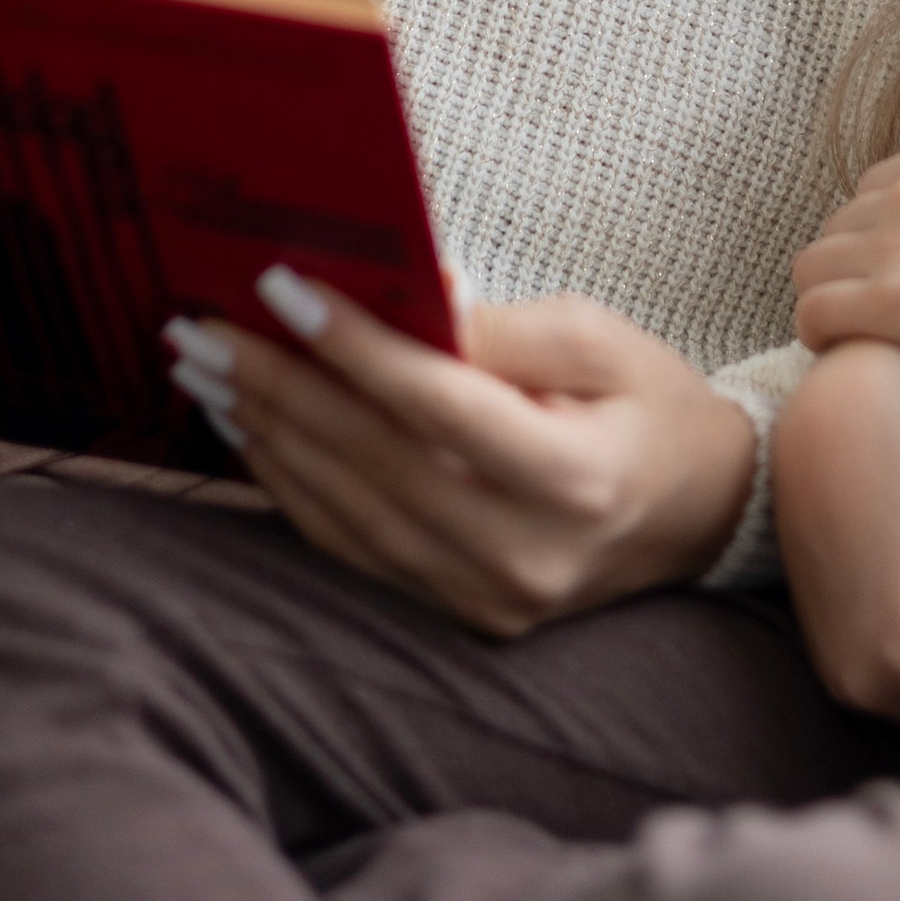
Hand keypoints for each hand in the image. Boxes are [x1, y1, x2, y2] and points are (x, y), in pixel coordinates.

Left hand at [169, 280, 759, 636]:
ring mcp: (487, 596)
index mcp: (574, 478)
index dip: (354, 345)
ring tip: (204, 371)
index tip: (278, 287)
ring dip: (266, 435)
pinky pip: (354, 547)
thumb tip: (410, 294)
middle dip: (278, 387)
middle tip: (201, 329)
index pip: (439, 406)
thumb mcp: (598, 338)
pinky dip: (293, 486)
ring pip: (349, 510)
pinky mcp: (459, 613)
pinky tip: (252, 431)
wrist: (698, 511)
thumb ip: (501, 328)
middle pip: (375, 460)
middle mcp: (525, 554)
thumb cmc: (646, 403)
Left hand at [791, 126, 899, 365]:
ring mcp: (899, 247)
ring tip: (859, 332)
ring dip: (831, 299)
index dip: (881, 235)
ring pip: (813, 267)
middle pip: (839, 227)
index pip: (875, 188)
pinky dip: (822, 334)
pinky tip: (848, 350)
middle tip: (877, 310)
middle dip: (853, 268)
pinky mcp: (887, 304)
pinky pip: (813, 311)